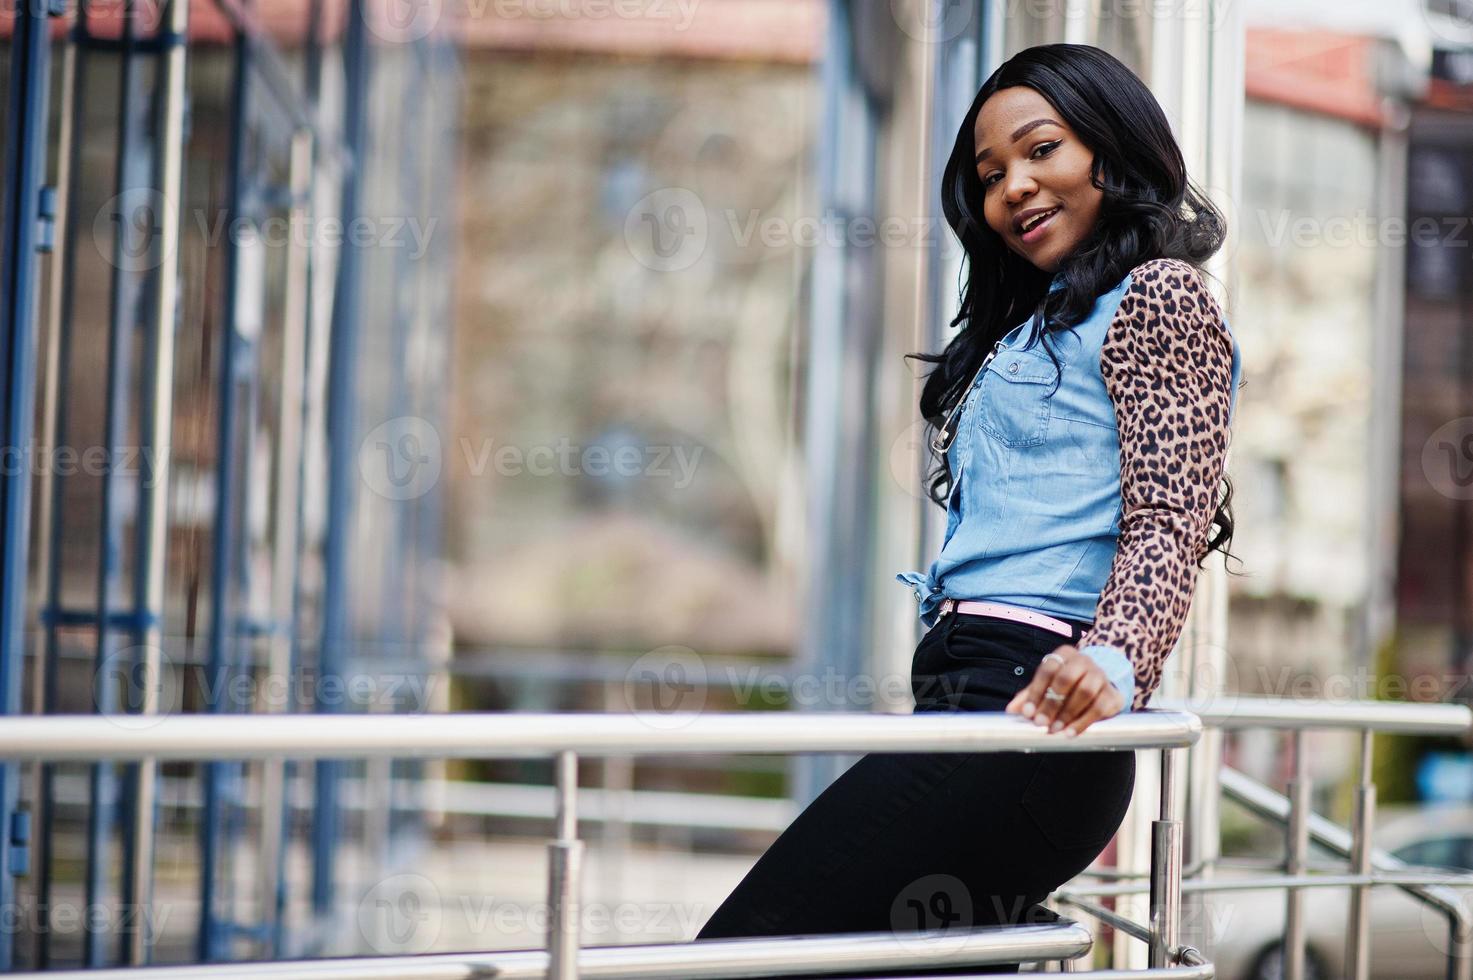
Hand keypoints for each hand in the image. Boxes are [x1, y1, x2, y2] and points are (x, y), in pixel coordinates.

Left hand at [1004, 644, 1123, 736]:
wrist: (1101, 688)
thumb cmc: (1068, 686)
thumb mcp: (1048, 686)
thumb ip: (1030, 696)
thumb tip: (1011, 710)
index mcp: (1064, 655)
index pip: (1048, 669)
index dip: (1036, 691)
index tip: (1027, 713)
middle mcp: (1084, 661)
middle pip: (1066, 678)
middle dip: (1051, 703)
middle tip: (1040, 723)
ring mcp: (1101, 676)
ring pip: (1085, 691)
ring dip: (1066, 713)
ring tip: (1054, 730)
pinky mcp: (1112, 694)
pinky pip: (1099, 708)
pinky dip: (1083, 722)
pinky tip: (1070, 733)